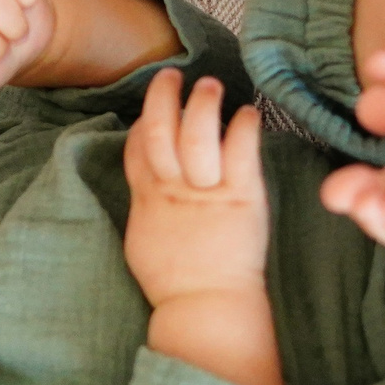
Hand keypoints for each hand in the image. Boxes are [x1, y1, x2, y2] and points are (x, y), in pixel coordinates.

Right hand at [122, 70, 268, 306]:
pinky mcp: (240, 198)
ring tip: (209, 85)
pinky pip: (240, 153)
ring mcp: (206, 192)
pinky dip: (243, 128)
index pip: (136, 148)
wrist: (207, 306)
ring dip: (202, 105)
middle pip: (161, 132)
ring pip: (197, 136)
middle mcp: (172, 189)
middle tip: (171, 77)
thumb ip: (145, 205)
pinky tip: (247, 113)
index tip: (150, 109)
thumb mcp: (143, 240)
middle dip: (164, 99)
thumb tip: (147, 182)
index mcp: (147, 199)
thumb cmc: (175, 281)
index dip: (141, 123)